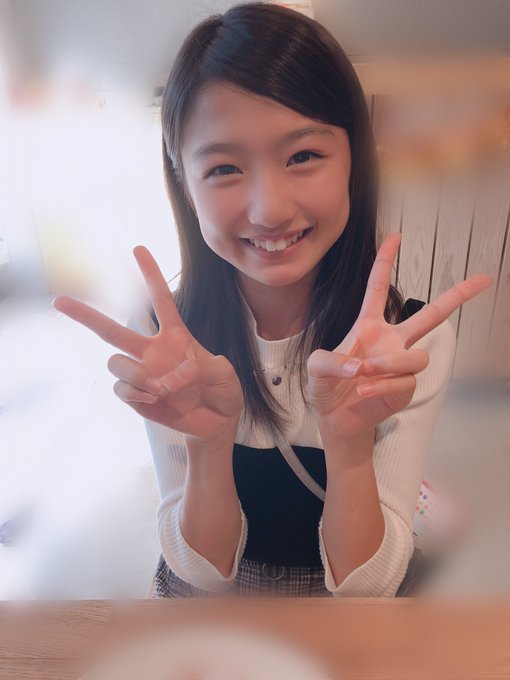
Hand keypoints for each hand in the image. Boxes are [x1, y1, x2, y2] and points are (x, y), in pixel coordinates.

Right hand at [52, 246, 243, 444]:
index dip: (150, 275)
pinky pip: (120, 388)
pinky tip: (155, 399)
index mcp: (176, 338)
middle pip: (111, 330)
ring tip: (163, 388)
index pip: (160, 300)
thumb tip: (174, 374)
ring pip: (115, 362)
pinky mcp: (136, 397)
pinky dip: (137, 393)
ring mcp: (142, 374)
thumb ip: (205, 367)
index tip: (138, 248)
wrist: (217, 425)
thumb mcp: (225, 374)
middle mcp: (152, 352)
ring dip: (137, 374)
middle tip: (59, 301)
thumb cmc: (223, 393)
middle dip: (85, 315)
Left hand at [307, 232, 492, 443]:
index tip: (395, 237)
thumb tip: (360, 365)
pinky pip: (405, 381)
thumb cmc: (327, 387)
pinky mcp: (405, 388)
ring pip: (417, 355)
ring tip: (364, 373)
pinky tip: (365, 391)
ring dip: (389, 363)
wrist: (334, 418)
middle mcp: (390, 342)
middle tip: (482, 280)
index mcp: (368, 327)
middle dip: (456, 297)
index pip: (378, 288)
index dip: (384, 262)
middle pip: (430, 315)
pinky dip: (383, 386)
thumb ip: (331, 360)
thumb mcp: (317, 366)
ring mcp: (400, 364)